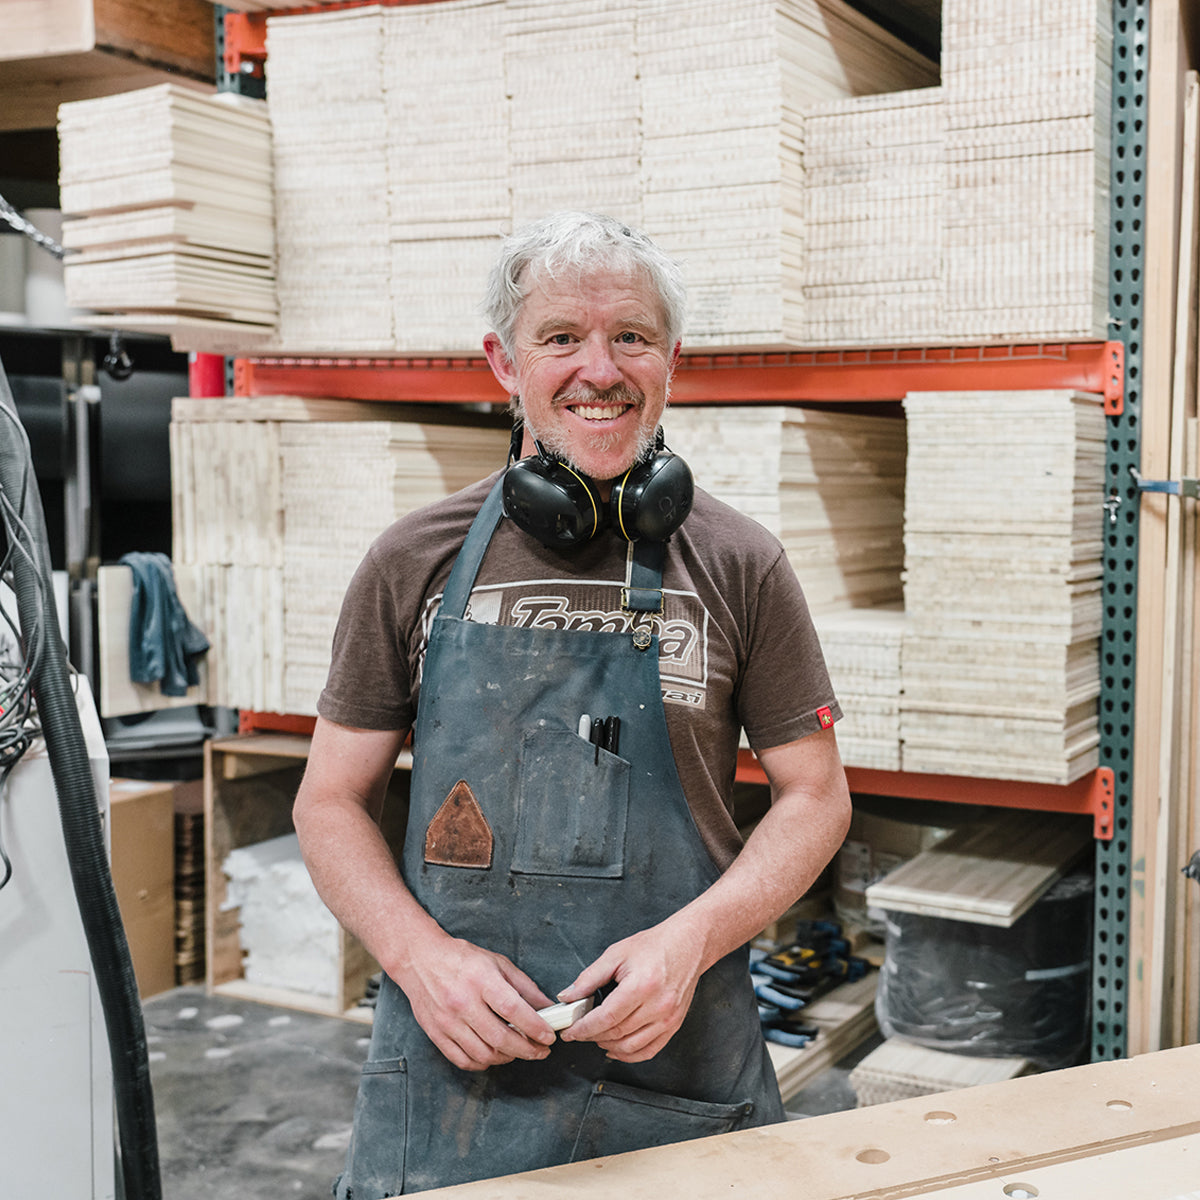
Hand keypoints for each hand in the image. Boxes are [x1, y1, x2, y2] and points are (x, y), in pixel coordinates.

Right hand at [394, 933, 556, 1071]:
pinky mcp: (436, 1034)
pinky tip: (494, 1056)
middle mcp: (463, 1002)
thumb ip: (524, 986)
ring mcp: (447, 1021)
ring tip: (519, 1052)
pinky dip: (483, 1063)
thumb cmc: (461, 959)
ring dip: (507, 1058)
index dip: (535, 1027)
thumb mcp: (497, 962)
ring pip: (483, 1054)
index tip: (549, 1036)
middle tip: (541, 1051)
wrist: (420, 959)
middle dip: (527, 1050)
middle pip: (500, 1038)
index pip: (514, 1010)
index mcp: (481, 980)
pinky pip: (463, 1060)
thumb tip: (546, 1006)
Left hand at [556, 923, 705, 1062]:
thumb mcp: (616, 954)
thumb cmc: (654, 946)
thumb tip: (568, 997)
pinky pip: (649, 1050)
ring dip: (608, 1046)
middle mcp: (657, 1006)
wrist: (688, 944)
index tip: (570, 1031)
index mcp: (641, 986)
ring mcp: (668, 1019)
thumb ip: (589, 978)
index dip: (584, 1028)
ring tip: (595, 1037)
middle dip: (592, 1036)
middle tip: (578, 1031)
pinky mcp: (674, 1025)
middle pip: (616, 1033)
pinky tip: (616, 1048)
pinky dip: (629, 1054)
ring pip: (631, 1047)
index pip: (606, 1018)